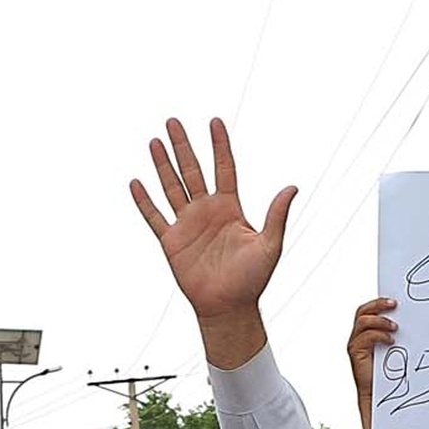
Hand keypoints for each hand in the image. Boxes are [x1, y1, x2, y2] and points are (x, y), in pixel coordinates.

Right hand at [130, 117, 294, 362]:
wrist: (229, 307)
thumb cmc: (252, 280)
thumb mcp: (270, 245)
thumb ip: (276, 215)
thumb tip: (292, 187)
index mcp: (230, 208)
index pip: (224, 168)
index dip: (219, 146)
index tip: (215, 122)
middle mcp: (206, 211)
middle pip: (192, 170)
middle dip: (183, 146)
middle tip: (173, 121)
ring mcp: (187, 224)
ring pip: (171, 187)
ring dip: (162, 165)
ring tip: (155, 142)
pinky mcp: (171, 241)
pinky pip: (154, 217)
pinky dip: (144, 201)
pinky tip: (136, 183)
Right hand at [348, 298, 397, 402]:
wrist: (380, 393)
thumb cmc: (391, 372)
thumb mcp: (397, 348)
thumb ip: (398, 334)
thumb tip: (415, 320)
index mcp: (369, 331)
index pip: (370, 309)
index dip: (380, 301)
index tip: (397, 299)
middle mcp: (359, 335)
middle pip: (363, 310)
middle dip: (378, 304)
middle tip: (394, 305)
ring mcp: (356, 343)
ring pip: (362, 320)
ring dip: (380, 321)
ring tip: (395, 327)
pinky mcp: (356, 352)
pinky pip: (364, 337)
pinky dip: (378, 335)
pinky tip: (391, 341)